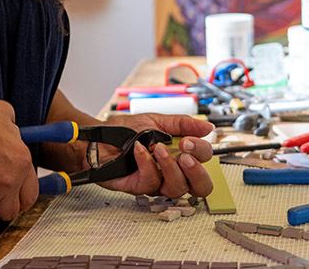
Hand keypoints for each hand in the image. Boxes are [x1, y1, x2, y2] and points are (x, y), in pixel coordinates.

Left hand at [96, 114, 213, 198]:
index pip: (204, 161)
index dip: (201, 152)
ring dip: (170, 167)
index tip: (188, 141)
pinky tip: (139, 150)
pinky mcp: (139, 187)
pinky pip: (151, 182)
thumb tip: (208, 127)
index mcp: (180, 155)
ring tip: (158, 149)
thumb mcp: (157, 121)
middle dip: (197, 172)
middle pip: (200, 186)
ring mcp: (157, 182)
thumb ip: (182, 124)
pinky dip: (146, 163)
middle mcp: (172, 172)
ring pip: (177, 188)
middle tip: (185, 156)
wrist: (100, 137)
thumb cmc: (126, 131)